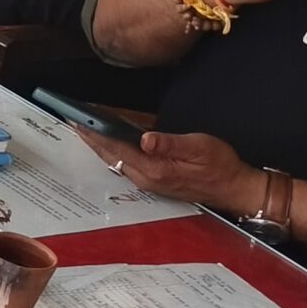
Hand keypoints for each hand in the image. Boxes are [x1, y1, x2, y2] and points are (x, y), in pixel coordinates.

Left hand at [74, 127, 265, 213]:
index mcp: (155, 169)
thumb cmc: (220, 165)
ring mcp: (148, 182)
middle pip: (110, 155)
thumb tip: (145, 139)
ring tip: (83, 127)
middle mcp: (146, 178)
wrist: (234, 188)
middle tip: (71, 119)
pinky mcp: (153, 180)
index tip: (77, 120)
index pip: (116, 148)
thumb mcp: (199, 147)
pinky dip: (112, 150)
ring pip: (115, 160)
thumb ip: (170, 143)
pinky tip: (107, 140)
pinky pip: (124, 163)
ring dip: (99, 144)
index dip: (95, 133)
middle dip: (90, 138)